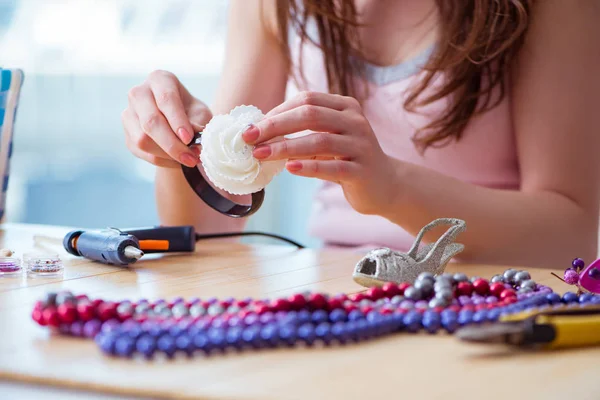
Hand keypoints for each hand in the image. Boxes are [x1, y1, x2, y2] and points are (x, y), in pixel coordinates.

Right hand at [122, 70, 211, 167]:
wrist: (178, 125)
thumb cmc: (191, 114)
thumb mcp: (200, 114)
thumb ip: (198, 124)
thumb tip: (197, 140)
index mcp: (160, 80)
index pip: (166, 99)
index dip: (177, 120)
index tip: (189, 138)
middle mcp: (139, 93)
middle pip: (150, 121)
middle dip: (172, 144)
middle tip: (192, 158)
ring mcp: (129, 114)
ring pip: (142, 139)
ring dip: (168, 155)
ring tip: (188, 160)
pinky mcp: (127, 135)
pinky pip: (142, 152)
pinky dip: (162, 161)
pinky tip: (177, 161)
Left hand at [242, 91, 399, 214]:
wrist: (386, 185)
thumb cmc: (348, 159)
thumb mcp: (328, 138)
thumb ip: (303, 130)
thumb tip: (260, 132)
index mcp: (345, 107)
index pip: (307, 100)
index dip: (278, 111)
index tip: (253, 127)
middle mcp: (355, 122)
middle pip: (310, 115)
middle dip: (275, 126)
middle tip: (249, 138)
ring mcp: (361, 146)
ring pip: (319, 141)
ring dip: (285, 147)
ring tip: (261, 155)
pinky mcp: (362, 171)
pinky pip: (332, 168)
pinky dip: (309, 167)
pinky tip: (289, 168)